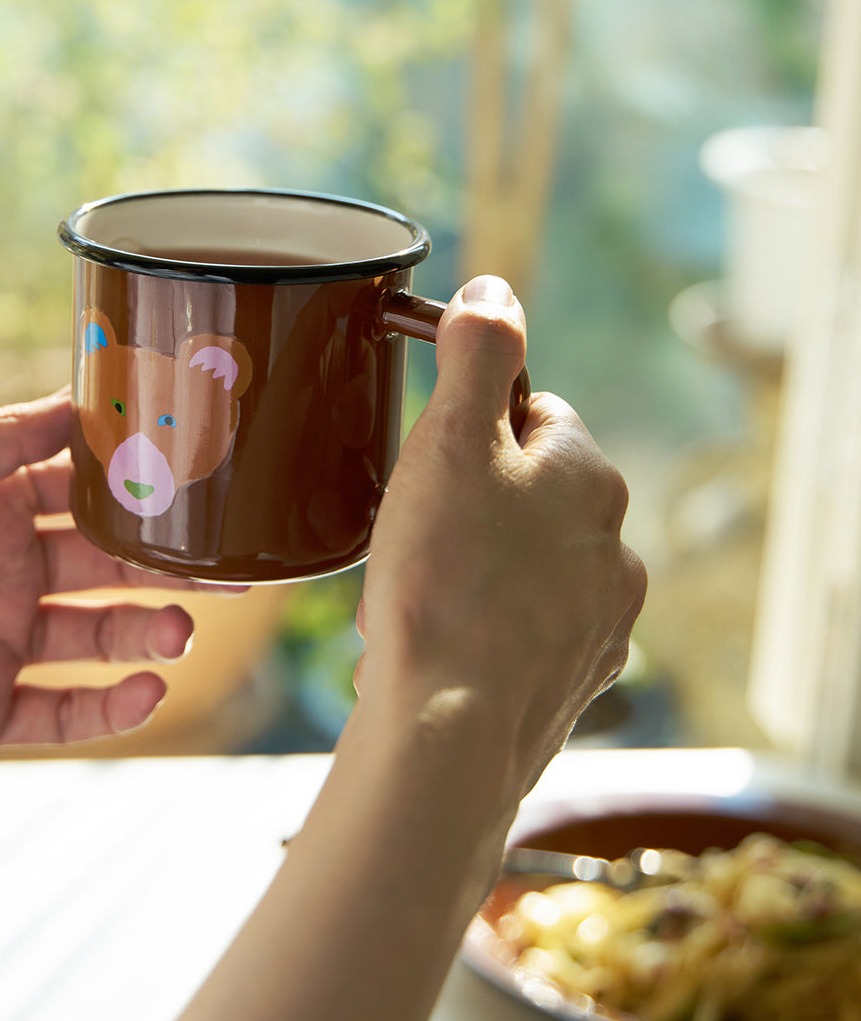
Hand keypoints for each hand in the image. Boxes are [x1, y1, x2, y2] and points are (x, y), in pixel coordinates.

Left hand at [0, 389, 236, 755]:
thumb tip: (76, 398)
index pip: (80, 496)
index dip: (136, 494)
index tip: (195, 486)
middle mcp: (0, 572)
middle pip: (104, 571)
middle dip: (163, 571)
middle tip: (224, 573)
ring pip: (95, 640)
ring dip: (146, 636)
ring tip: (180, 632)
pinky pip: (59, 713)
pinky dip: (109, 708)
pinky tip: (147, 691)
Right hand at [357, 274, 646, 802]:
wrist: (450, 734)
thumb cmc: (444, 582)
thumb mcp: (449, 440)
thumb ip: (478, 352)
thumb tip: (495, 287)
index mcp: (590, 477)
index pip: (533, 414)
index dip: (468, 431)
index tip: (424, 465)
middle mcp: (615, 547)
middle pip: (526, 494)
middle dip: (465, 507)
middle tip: (406, 538)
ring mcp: (601, 620)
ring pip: (522, 566)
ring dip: (471, 570)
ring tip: (409, 601)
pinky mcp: (576, 679)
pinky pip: (522, 631)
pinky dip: (481, 631)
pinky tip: (436, 648)